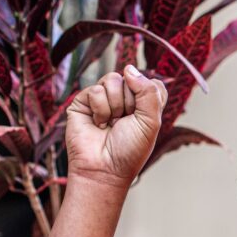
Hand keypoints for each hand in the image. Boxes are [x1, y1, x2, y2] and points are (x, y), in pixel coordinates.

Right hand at [65, 65, 167, 188]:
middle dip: (130, 103)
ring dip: (115, 106)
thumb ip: (148, 91)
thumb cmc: (130, 149)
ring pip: (113, 80)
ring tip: (111, 124)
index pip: (152, 83)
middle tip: (124, 122)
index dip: (149, 96)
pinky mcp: (84, 101)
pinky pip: (95, 90)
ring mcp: (103, 99)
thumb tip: (129, 68)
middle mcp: (124, 100)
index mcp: (144, 105)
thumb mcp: (151, 122)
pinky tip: (98, 124)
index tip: (144, 116)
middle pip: (132, 79)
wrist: (104, 168)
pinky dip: (100, 109)